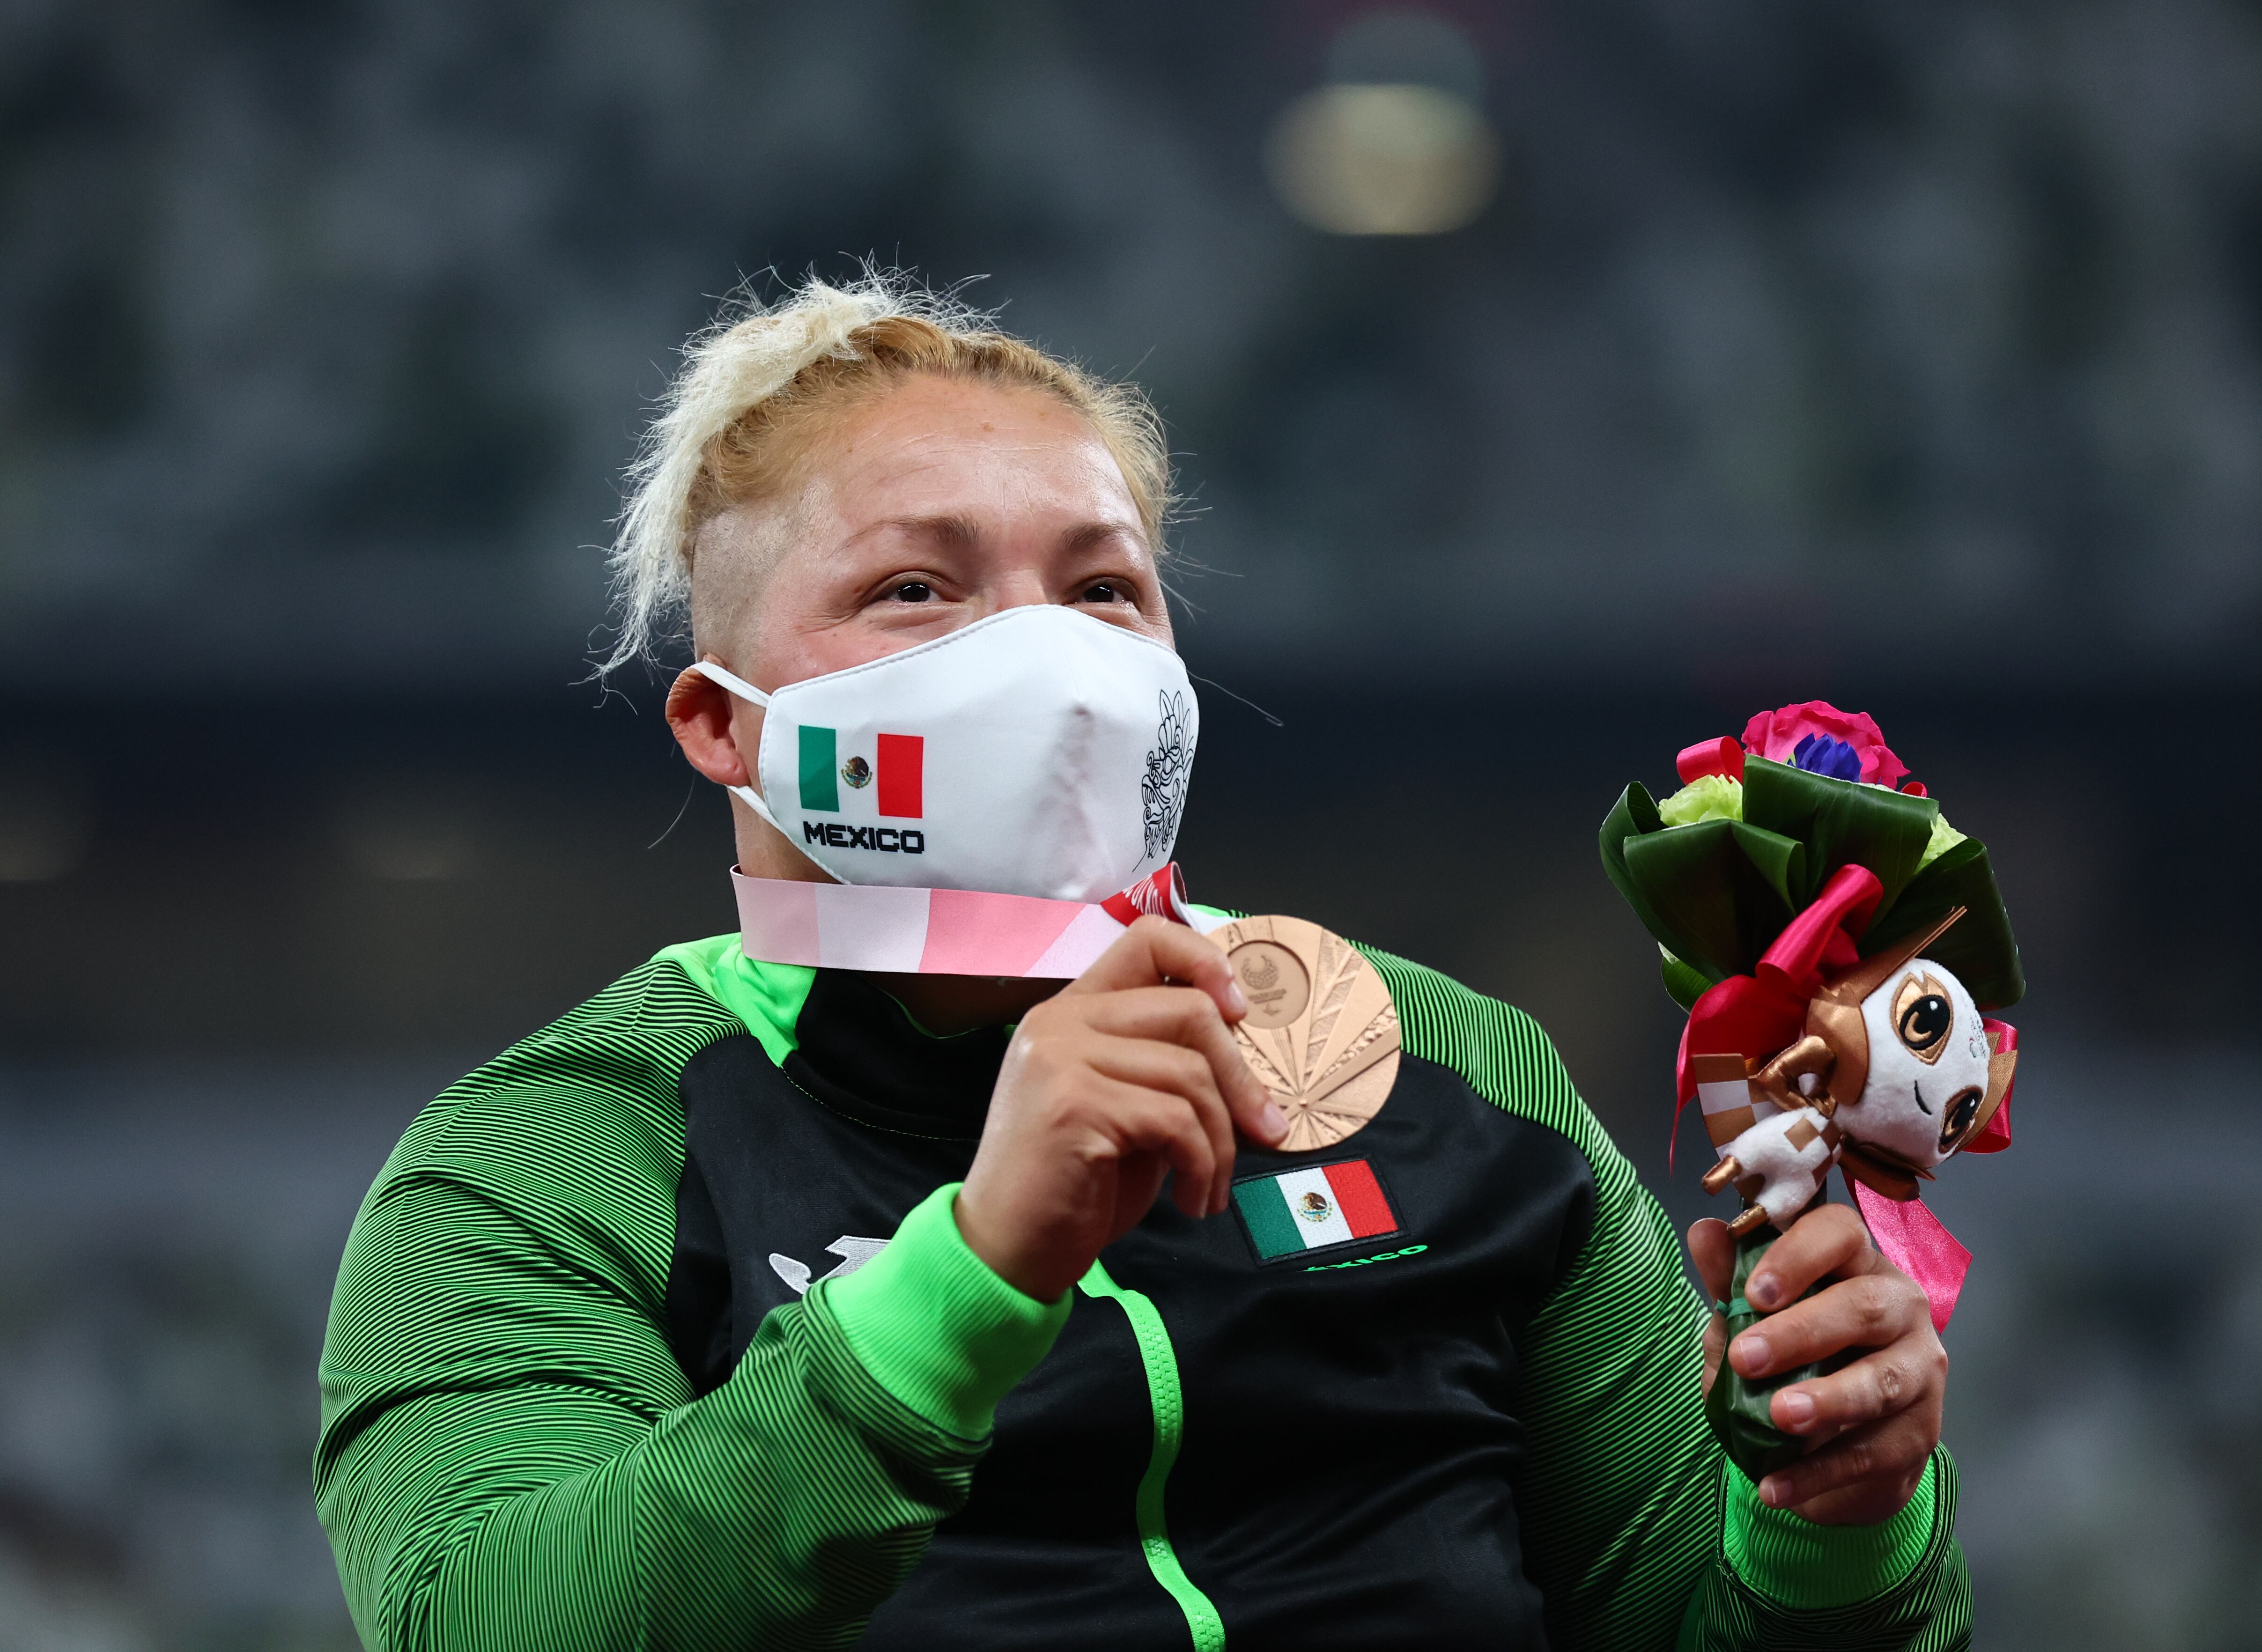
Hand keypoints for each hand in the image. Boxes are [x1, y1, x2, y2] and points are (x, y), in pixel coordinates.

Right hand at [955, 918, 1288, 1300]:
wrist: (1006, 1251)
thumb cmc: (1073, 1187)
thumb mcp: (1125, 1111)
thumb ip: (1165, 1070)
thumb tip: (1248, 1068)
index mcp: (1071, 1012)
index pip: (1147, 939)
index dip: (1207, 962)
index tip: (1241, 1015)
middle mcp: (1060, 1022)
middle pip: (1190, 1009)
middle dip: (1241, 1077)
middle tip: (1263, 1130)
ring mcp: (1062, 1058)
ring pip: (1190, 1071)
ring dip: (1222, 1140)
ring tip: (1212, 1186)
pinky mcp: (1074, 1104)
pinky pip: (1176, 1120)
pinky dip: (1201, 1166)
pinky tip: (1192, 1200)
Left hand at [1688, 1203, 1946, 1523]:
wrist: (1841, 1447)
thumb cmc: (1794, 1360)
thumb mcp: (1752, 1321)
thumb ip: (1731, 1281)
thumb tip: (1704, 1233)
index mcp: (1856, 1265)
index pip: (1841, 1233)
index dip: (1799, 1255)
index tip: (1753, 1292)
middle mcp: (1900, 1307)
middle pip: (1863, 1306)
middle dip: (1802, 1332)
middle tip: (1747, 1358)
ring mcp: (1920, 1369)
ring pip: (1881, 1381)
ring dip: (1826, 1399)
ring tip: (1778, 1416)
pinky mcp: (1921, 1433)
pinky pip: (1870, 1452)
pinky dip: (1818, 1472)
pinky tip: (1774, 1486)